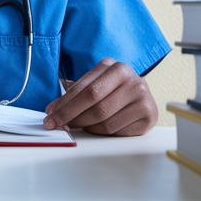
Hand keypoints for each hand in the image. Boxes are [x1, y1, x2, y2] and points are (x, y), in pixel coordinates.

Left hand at [42, 58, 156, 135]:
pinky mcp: (149, 116)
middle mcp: (133, 81)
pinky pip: (118, 132)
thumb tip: (53, 111)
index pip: (87, 91)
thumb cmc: (113, 89)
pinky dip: (103, 133)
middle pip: (97, 108)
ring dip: (88, 127)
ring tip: (82, 124)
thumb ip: (75, 95)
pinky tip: (100, 127)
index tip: (50, 117)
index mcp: (116, 68)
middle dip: (72, 118)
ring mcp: (143, 99)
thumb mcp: (95, 83)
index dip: (66, 106)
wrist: (140, 94)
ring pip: (106, 123)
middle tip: (58, 125)